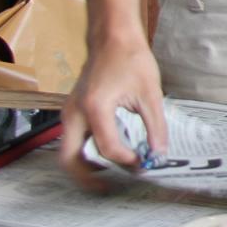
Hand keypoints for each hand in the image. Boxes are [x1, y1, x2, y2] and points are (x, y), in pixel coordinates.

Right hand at [59, 32, 165, 188]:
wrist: (112, 38)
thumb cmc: (131, 59)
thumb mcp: (151, 93)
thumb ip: (155, 126)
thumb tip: (159, 153)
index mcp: (95, 108)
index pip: (108, 148)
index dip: (127, 160)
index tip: (144, 163)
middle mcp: (74, 113)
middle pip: (69, 159)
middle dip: (86, 178)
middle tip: (108, 189)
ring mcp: (69, 113)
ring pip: (67, 151)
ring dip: (84, 167)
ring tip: (108, 177)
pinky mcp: (72, 112)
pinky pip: (72, 140)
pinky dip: (84, 153)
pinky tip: (106, 157)